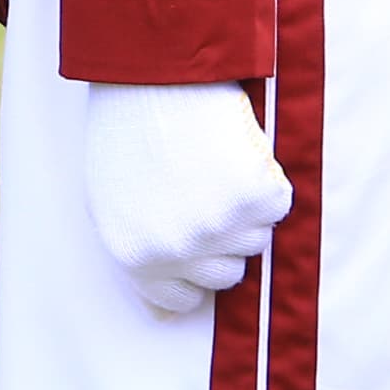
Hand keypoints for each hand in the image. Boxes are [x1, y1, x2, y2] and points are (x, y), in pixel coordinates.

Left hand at [81, 80, 291, 314]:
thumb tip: (165, 317)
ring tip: (213, 163)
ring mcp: (219, 227)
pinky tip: (234, 150)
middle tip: (201, 186)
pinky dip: (265, 179)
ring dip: (243, 207)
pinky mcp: (255, 198)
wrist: (153, 72)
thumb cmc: (129, 131)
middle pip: (226, 273)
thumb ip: (141, 260)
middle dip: (220, 236)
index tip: (193, 234)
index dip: (192, 265)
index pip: (184, 298)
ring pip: (255, 240)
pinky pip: (277, 205)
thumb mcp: (112, 203)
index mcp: (136, 258)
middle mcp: (178, 252)